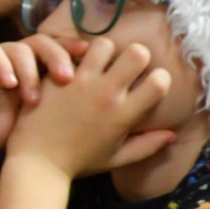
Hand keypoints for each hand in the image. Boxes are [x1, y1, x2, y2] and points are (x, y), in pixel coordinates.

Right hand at [0, 36, 85, 166]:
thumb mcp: (36, 119)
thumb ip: (59, 104)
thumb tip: (101, 99)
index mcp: (32, 68)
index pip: (58, 50)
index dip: (74, 53)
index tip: (93, 64)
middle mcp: (13, 57)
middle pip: (43, 43)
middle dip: (58, 58)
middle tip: (66, 79)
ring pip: (19, 48)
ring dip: (30, 72)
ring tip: (32, 99)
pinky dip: (3, 66)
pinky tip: (9, 84)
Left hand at [6, 37, 174, 176]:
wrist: (36, 164)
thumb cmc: (78, 163)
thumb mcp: (116, 159)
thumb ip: (147, 146)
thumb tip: (172, 135)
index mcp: (125, 114)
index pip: (160, 80)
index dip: (158, 78)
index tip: (148, 84)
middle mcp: (106, 94)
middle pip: (137, 52)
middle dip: (135, 56)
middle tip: (124, 67)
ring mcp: (79, 83)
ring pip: (103, 44)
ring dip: (104, 52)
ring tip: (97, 64)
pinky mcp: (56, 77)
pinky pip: (71, 53)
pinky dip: (74, 57)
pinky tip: (72, 68)